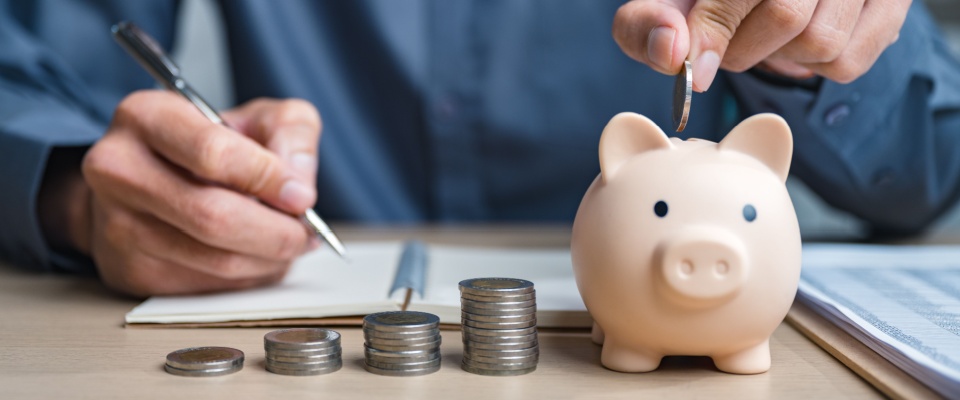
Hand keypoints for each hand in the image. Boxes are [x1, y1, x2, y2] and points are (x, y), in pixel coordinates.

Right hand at [78, 91, 321, 296]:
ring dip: (268, 259)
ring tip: (288, 244)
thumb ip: (291, 133)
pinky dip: (247, 277)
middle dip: (275, 232)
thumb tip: (299, 185)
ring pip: (214, 259)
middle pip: (212, 216)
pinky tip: (256, 257)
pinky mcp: (130, 271)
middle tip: (305, 232)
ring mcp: (117, 225)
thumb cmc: (209, 145)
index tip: (302, 196)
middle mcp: (118, 169)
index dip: (268, 179)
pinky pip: (207, 286)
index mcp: (145, 117)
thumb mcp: (257, 118)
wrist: (148, 179)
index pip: (212, 153)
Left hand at [613, 0, 910, 90]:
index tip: (694, 68)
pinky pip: (848, 63)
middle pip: (788, 17)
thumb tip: (671, 53)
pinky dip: (814, 67)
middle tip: (725, 45)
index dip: (715, 28)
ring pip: (822, 44)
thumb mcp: (667, 5)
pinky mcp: (890, 6)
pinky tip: (802, 40)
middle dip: (743, 48)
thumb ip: (647, 25)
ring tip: (766, 35)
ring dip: (780, 58)